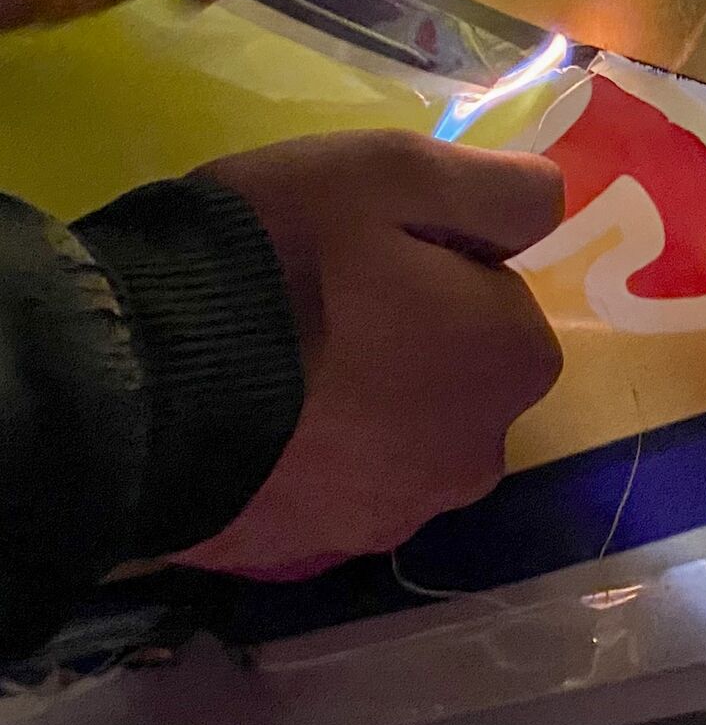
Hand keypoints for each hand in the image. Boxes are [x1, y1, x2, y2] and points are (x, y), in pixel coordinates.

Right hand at [172, 131, 564, 578]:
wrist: (136, 379)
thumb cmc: (287, 257)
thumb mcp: (400, 173)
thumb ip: (500, 189)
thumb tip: (550, 203)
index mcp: (515, 360)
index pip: (498, 297)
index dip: (437, 263)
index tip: (370, 249)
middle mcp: (477, 454)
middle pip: (454, 371)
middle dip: (409, 337)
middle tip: (319, 297)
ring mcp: (394, 515)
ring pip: (396, 430)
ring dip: (358, 399)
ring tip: (274, 356)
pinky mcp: (312, 550)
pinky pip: (330, 481)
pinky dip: (306, 450)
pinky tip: (248, 413)